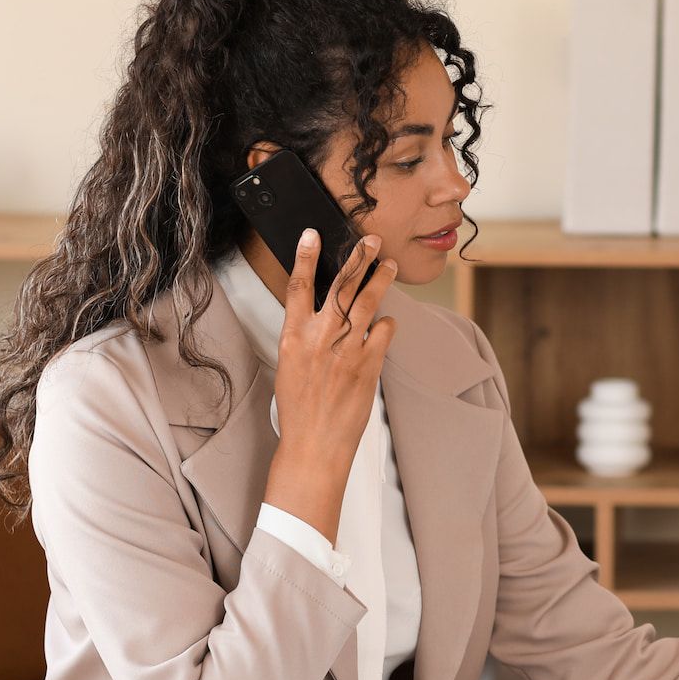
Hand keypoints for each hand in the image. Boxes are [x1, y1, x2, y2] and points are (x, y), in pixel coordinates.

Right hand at [262, 228, 398, 542]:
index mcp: (294, 337)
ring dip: (380, 279)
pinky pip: (384, 332)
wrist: (315, 445)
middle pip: (342, 286)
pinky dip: (387, 324)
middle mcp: (321, 337)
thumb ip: (307, 339)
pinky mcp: (369, 364)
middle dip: (357, 258)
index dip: (307, 257)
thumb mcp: (290, 367)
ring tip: (388, 264)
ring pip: (368, 302)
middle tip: (369, 239)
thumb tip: (325, 317)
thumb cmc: (299, 411)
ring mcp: (348, 349)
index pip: (299, 286)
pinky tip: (387, 323)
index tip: (313, 234)